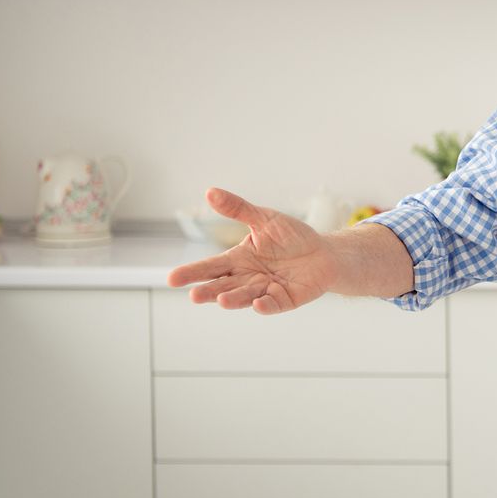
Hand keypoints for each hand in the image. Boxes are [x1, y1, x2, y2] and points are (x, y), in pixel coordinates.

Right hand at [166, 188, 339, 312]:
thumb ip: (238, 209)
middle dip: (208, 292)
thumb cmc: (291, 237)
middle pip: (223, 286)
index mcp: (238, 259)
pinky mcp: (285, 299)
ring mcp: (265, 290)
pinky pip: (273, 304)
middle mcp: (247, 278)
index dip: (192, 273)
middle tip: (193, 296)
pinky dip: (266, 305)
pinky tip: (258, 304)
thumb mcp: (264, 219)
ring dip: (233, 299)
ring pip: (245, 297)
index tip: (173, 278)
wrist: (323, 252)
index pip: (210, 267)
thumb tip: (210, 192)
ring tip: (221, 299)